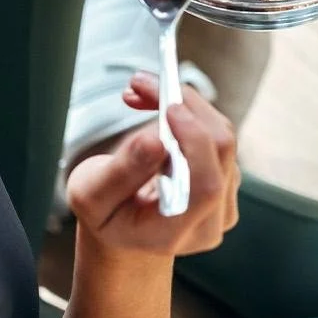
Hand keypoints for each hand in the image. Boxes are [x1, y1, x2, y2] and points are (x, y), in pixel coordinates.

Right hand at [65, 72, 240, 257]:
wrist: (125, 232)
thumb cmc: (104, 215)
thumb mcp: (90, 196)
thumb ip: (121, 172)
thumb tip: (155, 140)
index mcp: (174, 235)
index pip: (205, 187)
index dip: (195, 141)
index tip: (167, 107)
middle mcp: (209, 224)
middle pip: (220, 153)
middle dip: (185, 107)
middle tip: (142, 83)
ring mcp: (224, 204)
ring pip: (222, 139)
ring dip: (184, 105)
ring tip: (140, 92)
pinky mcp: (227, 182)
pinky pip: (218, 138)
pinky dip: (190, 114)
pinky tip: (157, 110)